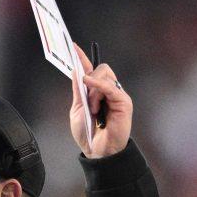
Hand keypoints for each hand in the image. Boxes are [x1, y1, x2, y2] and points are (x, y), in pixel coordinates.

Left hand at [69, 42, 131, 158]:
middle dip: (89, 81)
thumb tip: (76, 70)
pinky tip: (92, 90)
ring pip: (104, 76)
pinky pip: (110, 86)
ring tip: (94, 111)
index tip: (73, 46)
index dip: (82, 58)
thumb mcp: (77, 109)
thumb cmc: (88, 133)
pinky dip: (99, 86)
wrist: (97, 150)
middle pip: (100, 69)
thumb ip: (78, 90)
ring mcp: (117, 94)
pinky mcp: (124, 101)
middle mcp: (108, 90)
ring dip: (93, 92)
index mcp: (96, 92)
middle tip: (87, 103)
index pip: (90, 70)